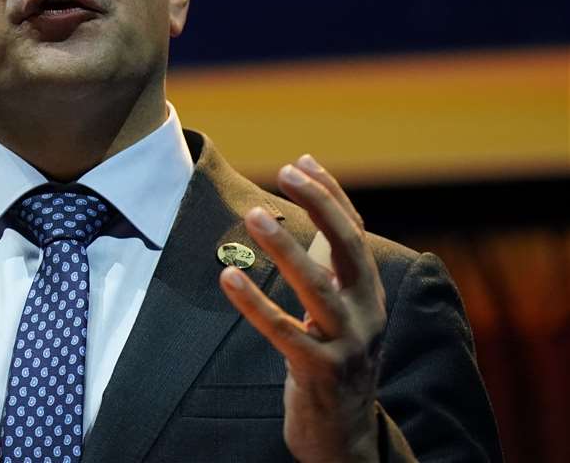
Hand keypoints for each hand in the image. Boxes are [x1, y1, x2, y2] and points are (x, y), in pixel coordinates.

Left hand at [218, 155, 385, 462]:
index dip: (332, 195)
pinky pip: (284, 332)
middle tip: (288, 174)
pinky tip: (228, 276)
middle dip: (322, 207)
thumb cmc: (333, 359)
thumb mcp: (338, 309)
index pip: (355, 233)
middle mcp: (367, 315)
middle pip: (350, 250)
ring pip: (318, 288)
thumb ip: (326, 264)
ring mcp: (347, 345)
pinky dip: (255, 303)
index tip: (302, 162)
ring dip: (286, 248)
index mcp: (370, 295)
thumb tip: (311, 205)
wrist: (346, 435)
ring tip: (256, 214)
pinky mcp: (320, 372)